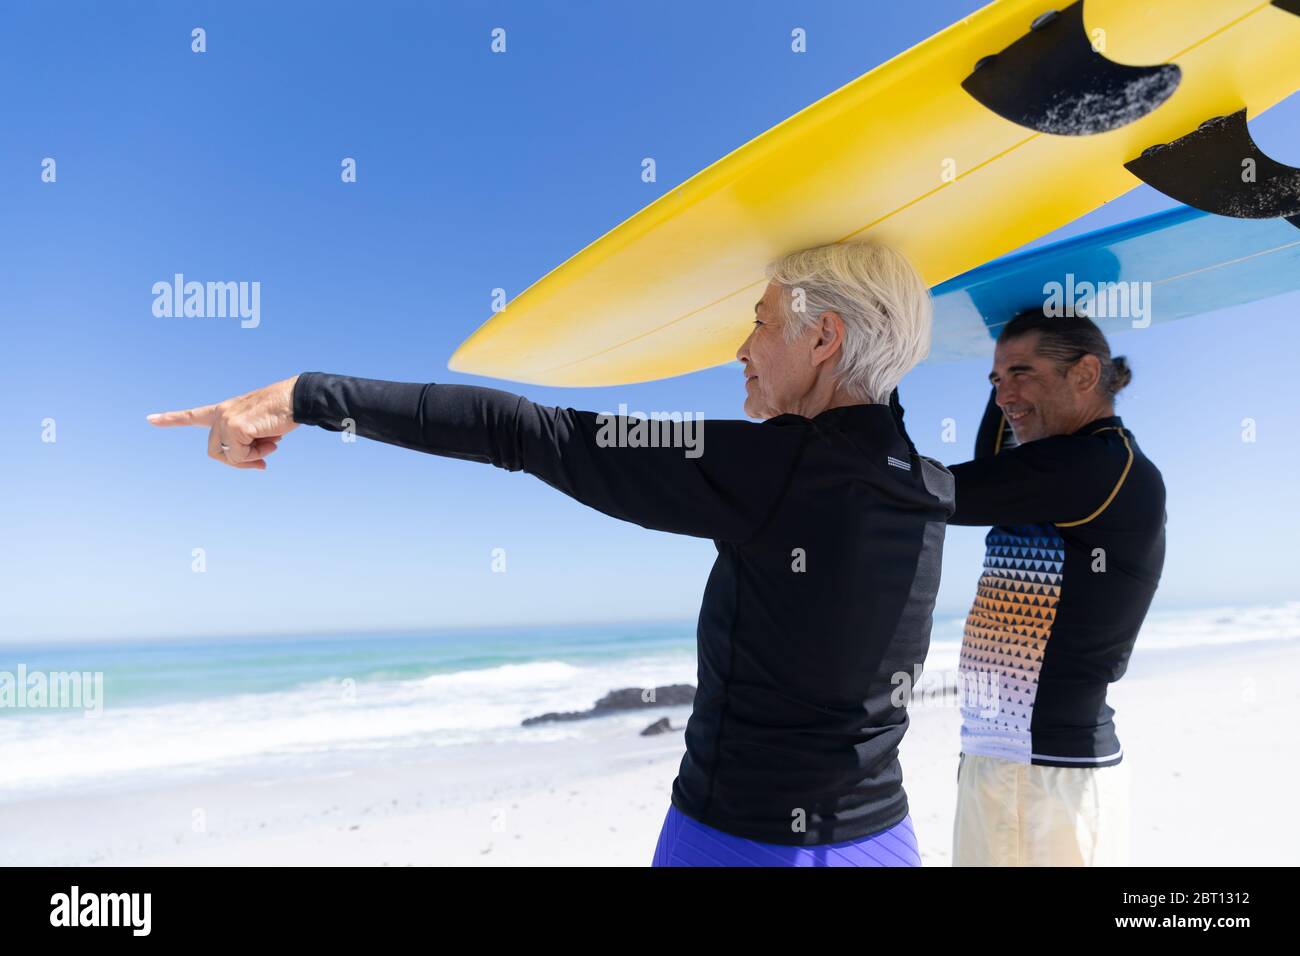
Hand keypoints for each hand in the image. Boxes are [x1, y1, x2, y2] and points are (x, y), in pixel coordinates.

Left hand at [147, 375, 301, 469]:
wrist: (297, 400)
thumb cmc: (283, 413)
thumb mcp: (261, 430)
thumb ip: (251, 444)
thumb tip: (257, 463)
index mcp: (224, 410)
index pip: (193, 415)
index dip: (172, 419)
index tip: (150, 419)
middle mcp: (221, 414)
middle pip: (216, 452)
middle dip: (239, 461)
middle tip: (263, 458)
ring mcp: (226, 419)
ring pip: (228, 457)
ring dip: (251, 457)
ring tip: (271, 443)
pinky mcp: (235, 426)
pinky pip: (240, 456)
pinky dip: (257, 454)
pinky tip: (271, 441)